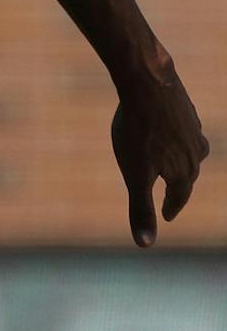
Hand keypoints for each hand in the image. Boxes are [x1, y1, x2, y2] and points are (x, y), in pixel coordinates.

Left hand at [111, 63, 208, 246]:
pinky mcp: (185, 109)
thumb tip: (145, 245)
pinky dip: (179, 136)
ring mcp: (193, 128)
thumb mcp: (135, 175)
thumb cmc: (139, 132)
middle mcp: (196, 151)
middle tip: (172, 195)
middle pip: (188, 174)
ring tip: (178, 164)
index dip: (172, 207)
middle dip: (180, 186)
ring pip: (193, 150)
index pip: (179, 195)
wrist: (148, 84)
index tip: (167, 216)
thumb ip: (140, 209)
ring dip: (185, 160)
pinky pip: (185, 129)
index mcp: (184, 170)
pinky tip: (171, 131)